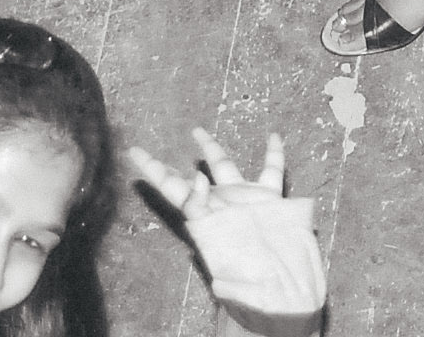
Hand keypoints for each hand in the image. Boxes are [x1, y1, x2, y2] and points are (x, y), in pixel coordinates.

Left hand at [131, 130, 325, 327]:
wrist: (283, 293)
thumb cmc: (249, 283)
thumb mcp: (217, 246)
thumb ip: (204, 214)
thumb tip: (197, 180)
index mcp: (205, 222)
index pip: (174, 193)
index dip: (159, 175)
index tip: (141, 158)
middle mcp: (220, 207)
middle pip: (188, 181)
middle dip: (164, 167)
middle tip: (139, 151)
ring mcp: (246, 201)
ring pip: (224, 167)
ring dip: (211, 149)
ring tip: (195, 131)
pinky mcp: (271, 200)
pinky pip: (272, 171)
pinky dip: (274, 153)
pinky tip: (273, 136)